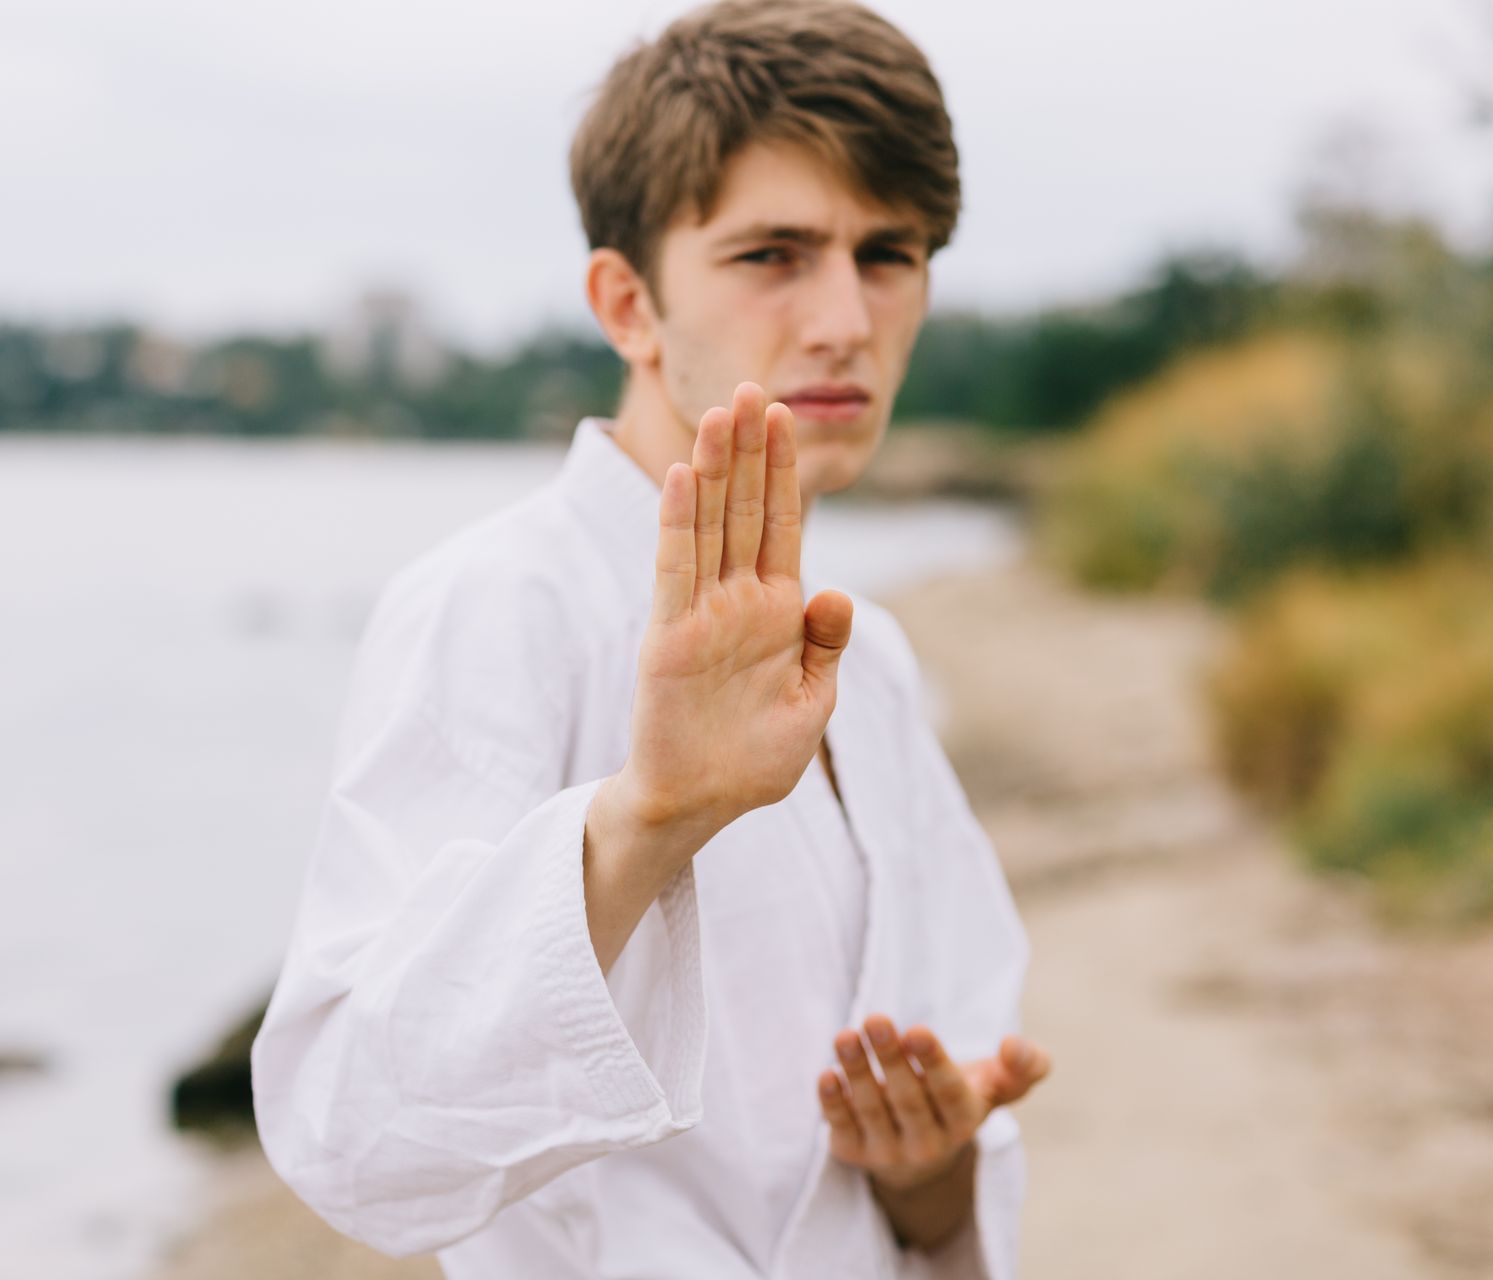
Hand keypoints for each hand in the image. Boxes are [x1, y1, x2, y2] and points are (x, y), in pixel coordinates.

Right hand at [612, 381, 853, 854]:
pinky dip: (680, 525)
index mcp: (777, 612)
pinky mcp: (669, 637)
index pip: (781, 525)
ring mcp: (701, 614)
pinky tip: (684, 479)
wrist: (703, 803)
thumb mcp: (812, 701)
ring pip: (710, 527)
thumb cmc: (756, 759)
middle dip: (749, 451)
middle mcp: (737, 601)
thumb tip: (836, 591)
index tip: (787, 415)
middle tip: (750, 388)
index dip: (783, 471)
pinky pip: (675, 571)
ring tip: (721, 413)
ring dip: (716, 470)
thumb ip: (824, 645)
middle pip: (743, 510)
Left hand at [818, 1013, 1051, 1191]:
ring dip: (856, 1072)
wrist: (921, 1148)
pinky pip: (841, 1128)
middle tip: (875, 1019)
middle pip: (907, 1099)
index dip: (933, 1063)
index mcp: (964, 1121)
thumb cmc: (960, 1097)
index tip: (915, 1030)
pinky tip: (827, 1074)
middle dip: (891, 1059)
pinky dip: (832, 1103)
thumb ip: (1024, 1066)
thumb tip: (1015, 1045)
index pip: (950, 1093)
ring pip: (871, 1110)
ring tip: (845, 1035)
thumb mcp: (996, 1084)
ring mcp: (887, 1151)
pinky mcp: (853, 1152)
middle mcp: (927, 1143)